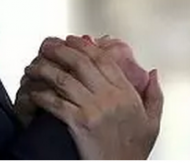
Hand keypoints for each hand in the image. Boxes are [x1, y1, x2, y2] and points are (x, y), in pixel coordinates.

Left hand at [17, 34, 149, 123]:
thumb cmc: (134, 151)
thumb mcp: (153, 122)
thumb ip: (155, 95)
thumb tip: (154, 73)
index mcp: (126, 93)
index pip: (103, 59)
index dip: (84, 46)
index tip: (72, 39)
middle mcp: (109, 97)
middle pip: (81, 63)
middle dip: (60, 50)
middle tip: (48, 46)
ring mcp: (93, 109)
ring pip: (64, 80)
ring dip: (46, 70)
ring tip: (34, 66)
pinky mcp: (79, 124)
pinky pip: (56, 103)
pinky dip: (42, 95)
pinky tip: (34, 92)